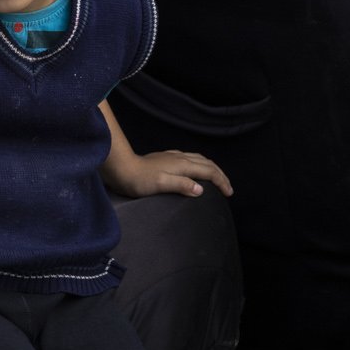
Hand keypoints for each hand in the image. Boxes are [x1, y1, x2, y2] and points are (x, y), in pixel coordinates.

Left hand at [109, 148, 232, 199]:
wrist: (121, 168)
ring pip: (199, 159)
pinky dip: (199, 164)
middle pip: (207, 163)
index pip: (209, 172)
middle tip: (228, 187)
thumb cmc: (138, 180)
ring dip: (211, 168)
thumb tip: (201, 190)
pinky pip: (189, 158)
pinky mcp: (165, 158)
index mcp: (182, 165)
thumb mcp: (160, 184)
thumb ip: (181, 185)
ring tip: (217, 178)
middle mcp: (180, 158)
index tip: (229, 193)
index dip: (221, 182)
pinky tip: (194, 168)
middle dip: (220, 174)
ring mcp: (172, 157)